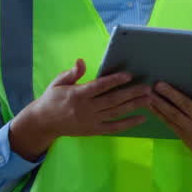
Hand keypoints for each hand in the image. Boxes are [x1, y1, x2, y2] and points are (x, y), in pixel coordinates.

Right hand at [9, 59, 149, 158]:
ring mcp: (91, 121)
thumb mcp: (58, 83)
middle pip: (112, 100)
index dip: (115, 80)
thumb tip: (81, 61)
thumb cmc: (52, 99)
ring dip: (133, 106)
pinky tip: (141, 118)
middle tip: (147, 87)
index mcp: (77, 94)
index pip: (99, 86)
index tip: (129, 75)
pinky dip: (128, 124)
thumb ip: (72, 73)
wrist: (43, 123)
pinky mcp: (93, 130)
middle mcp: (85, 108)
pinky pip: (113, 128)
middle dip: (131, 93)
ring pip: (116, 113)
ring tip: (148, 99)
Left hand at [148, 70, 191, 179]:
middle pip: (186, 104)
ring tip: (150, 93)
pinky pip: (168, 122)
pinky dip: (158, 113)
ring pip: (174, 114)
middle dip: (171, 94)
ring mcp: (191, 127)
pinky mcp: (181, 133)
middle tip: (159, 84)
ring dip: (160, 103)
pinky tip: (150, 104)